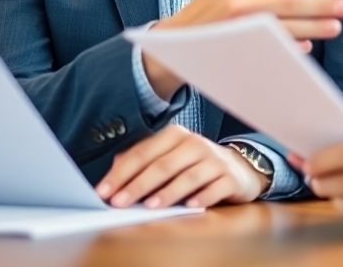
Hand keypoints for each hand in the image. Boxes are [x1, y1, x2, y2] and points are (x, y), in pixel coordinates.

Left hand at [96, 125, 268, 208]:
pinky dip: (202, 198)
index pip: (143, 153)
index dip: (121, 173)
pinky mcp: (230, 177)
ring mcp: (214, 160)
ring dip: (167, 192)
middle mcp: (194, 144)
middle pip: (162, 165)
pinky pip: (214, 188)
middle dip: (138, 185)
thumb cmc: (195, 164)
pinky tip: (190, 207)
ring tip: (149, 206)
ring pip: (187, 177)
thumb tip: (114, 170)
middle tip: (119, 202)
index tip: (104, 191)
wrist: (239, 167)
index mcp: (175, 135)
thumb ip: (142, 160)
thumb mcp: (168, 156)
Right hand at [142, 0, 342, 97]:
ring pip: (284, 29)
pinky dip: (290, 49)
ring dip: (312, 28)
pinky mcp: (240, 52)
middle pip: (287, 4)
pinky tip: (308, 46)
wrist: (176, 43)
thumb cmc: (204, 6)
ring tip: (336, 27)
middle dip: (319, 5)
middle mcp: (240, 6)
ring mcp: (240, 31)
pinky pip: (271, 51)